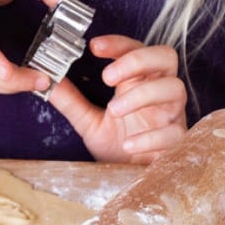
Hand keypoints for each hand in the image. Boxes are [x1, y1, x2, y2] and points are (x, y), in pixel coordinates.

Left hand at [49, 35, 186, 162]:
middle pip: (166, 57)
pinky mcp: (178, 142)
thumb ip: (71, 102)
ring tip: (114, 110)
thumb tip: (46, 81)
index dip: (119, 43)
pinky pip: (174, 132)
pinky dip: (151, 136)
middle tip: (108, 77)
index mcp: (138, 83)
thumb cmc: (117, 147)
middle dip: (137, 60)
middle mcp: (159, 93)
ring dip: (142, 95)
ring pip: (174, 89)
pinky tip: (129, 144)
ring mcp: (171, 116)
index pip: (136, 49)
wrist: (132, 180)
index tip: (94, 46)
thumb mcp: (89, 123)